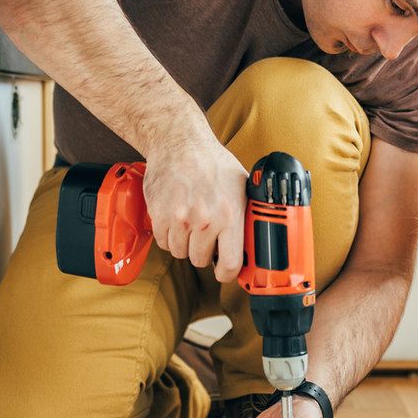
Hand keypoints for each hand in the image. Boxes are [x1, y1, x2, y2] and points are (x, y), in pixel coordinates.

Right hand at [142, 135, 247, 282]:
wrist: (179, 143)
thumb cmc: (212, 162)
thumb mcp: (242, 185)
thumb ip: (247, 214)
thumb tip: (257, 237)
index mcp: (229, 215)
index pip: (229, 264)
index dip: (227, 274)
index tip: (225, 272)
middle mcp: (204, 220)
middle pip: (201, 260)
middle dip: (204, 252)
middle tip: (206, 237)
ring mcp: (180, 219)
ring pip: (180, 253)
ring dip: (185, 244)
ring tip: (191, 225)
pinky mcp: (159, 215)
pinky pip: (163, 243)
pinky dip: (168, 236)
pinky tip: (176, 220)